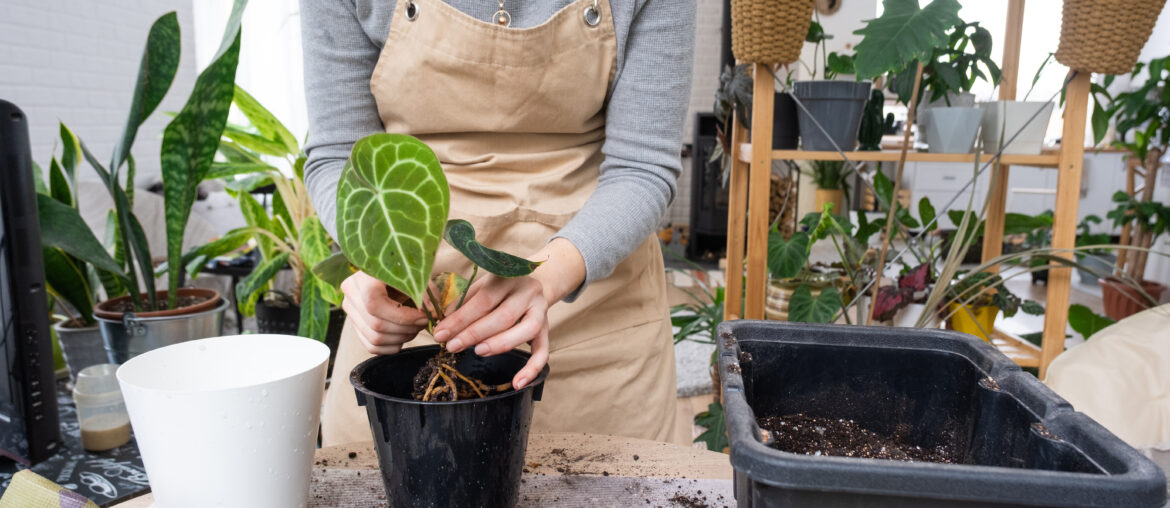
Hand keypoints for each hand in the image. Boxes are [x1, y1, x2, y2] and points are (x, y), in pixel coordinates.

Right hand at [340, 271, 427, 354]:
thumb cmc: (405, 271)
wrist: (390, 271)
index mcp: (363, 277)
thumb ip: (426, 294)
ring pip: (375, 338)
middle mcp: (351, 294)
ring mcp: (350, 311)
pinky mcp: (355, 325)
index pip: (375, 304)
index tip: (424, 316)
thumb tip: (433, 315)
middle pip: (376, 324)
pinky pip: (371, 346)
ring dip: (401, 338)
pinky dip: (392, 347)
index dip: (402, 316)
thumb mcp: (416, 275)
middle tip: (424, 323)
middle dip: (406, 329)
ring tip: (415, 327)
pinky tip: (404, 335)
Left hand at [431, 275, 549, 389]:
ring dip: (499, 344)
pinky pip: (543, 352)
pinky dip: (531, 370)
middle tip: (452, 346)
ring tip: (478, 352)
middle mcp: (528, 292)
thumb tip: (442, 323)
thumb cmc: (500, 289)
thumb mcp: (481, 286)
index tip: (440, 333)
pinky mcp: (547, 331)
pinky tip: (517, 383)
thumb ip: (463, 302)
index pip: (484, 300)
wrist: (535, 285)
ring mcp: (541, 312)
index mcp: (509, 278)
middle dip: (474, 334)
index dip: (460, 318)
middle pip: (503, 316)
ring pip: (525, 331)